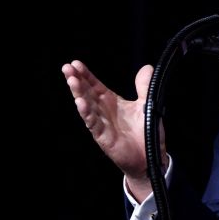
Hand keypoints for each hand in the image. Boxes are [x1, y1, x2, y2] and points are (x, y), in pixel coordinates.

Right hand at [62, 60, 165, 199]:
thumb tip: (146, 67)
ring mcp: (101, 124)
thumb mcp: (147, 104)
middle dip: (77, 80)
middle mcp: (103, 111)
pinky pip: (93, 123)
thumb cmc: (146, 131)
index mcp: (112, 102)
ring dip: (78, 93)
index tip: (76, 63)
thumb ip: (144, 86)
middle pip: (87, 93)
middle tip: (67, 68)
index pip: (95, 85)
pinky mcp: (103, 137)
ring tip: (72, 80)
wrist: (151, 155)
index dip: (86, 75)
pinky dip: (87, 113)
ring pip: (86, 106)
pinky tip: (80, 103)